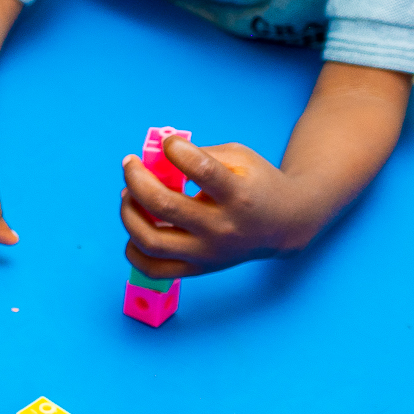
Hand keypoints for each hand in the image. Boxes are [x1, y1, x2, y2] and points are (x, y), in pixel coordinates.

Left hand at [119, 135, 327, 276]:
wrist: (285, 224)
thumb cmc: (256, 184)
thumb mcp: (240, 158)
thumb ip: (200, 154)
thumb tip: (155, 158)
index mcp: (237, 195)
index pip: (202, 170)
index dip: (177, 150)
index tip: (168, 143)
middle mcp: (222, 228)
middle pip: (164, 206)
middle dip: (136, 179)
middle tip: (130, 164)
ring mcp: (208, 253)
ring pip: (151, 241)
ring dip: (128, 213)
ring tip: (129, 195)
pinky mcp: (198, 269)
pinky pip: (153, 269)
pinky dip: (133, 249)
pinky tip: (136, 227)